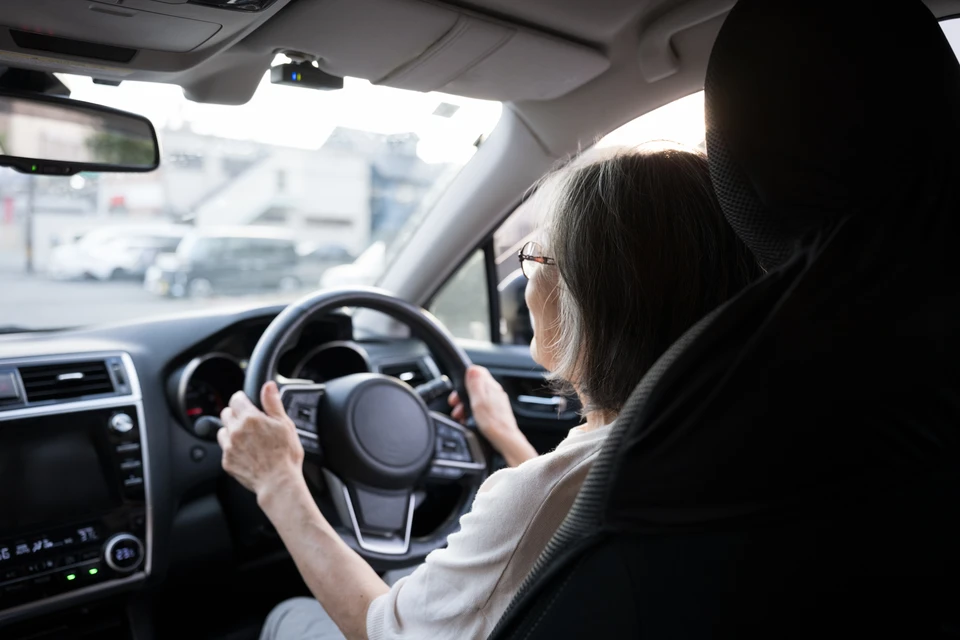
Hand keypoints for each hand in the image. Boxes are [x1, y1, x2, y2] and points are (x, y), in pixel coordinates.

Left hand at [219, 381, 304, 502]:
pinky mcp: (226, 462)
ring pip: (222, 431)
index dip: (243, 399)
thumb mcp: (284, 424)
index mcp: (250, 418)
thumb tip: (268, 386)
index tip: (248, 403)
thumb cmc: (285, 455)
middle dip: (236, 414)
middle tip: (250, 422)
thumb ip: (273, 403)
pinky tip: (247, 452)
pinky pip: (225, 449)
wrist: (278, 482)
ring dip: (231, 430)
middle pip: (226, 413)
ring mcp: (229, 447)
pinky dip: (232, 448)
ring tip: (247, 438)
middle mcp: (236, 430)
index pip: (236, 399)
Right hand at [448, 365, 536, 466]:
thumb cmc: (493, 423)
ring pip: (477, 398)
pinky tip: (469, 421)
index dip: (465, 378)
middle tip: (455, 405)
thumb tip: (472, 368)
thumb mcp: (478, 401)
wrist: (505, 441)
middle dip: (462, 395)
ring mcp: (496, 402)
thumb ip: (475, 384)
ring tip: (461, 416)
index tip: (457, 390)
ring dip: (466, 405)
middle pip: (475, 386)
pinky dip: (473, 413)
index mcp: (491, 387)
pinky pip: (481, 408)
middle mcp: (495, 392)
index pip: (478, 372)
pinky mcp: (496, 413)